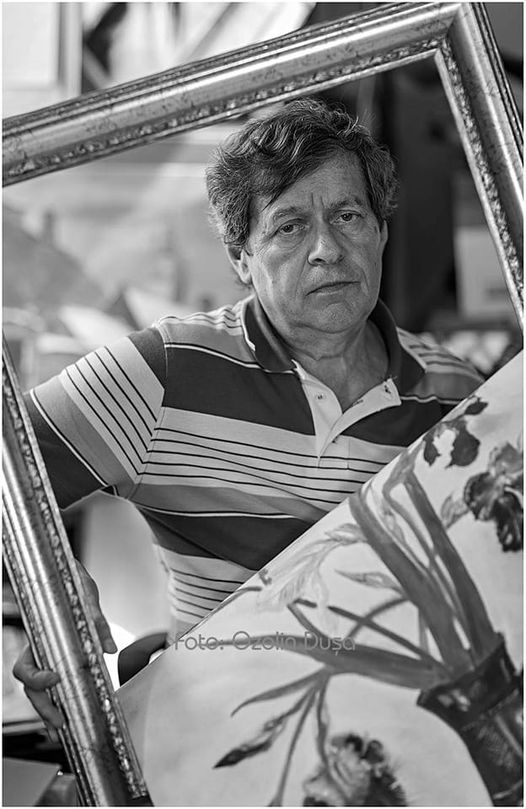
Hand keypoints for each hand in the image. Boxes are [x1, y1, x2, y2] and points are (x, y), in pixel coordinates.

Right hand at [12, 562, 116, 732]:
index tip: (54, 679)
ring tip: (61, 730)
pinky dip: (58, 705)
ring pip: (38, 693)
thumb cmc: (72, 583)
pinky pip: (53, 688)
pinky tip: (67, 720)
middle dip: (44, 707)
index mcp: (38, 636)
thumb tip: (109, 648)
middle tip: (60, 721)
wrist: (67, 574)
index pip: (26, 666)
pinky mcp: (59, 662)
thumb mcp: (86, 595)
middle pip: (30, 688)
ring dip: (48, 713)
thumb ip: (96, 621)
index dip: (36, 677)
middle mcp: (38, 651)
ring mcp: (46, 659)